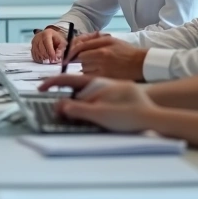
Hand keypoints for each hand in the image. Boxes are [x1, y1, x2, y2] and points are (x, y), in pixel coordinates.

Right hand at [30, 26, 67, 63]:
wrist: (51, 36)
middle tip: (52, 60)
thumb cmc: (57, 39)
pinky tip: (44, 59)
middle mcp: (38, 36)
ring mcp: (34, 42)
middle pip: (41, 49)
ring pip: (37, 53)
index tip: (54, 58)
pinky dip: (39, 59)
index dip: (51, 52)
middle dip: (47, 56)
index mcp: (47, 33)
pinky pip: (34, 55)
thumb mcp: (62, 42)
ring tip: (49, 60)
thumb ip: (61, 49)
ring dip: (43, 58)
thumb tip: (57, 56)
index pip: (47, 44)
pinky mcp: (32, 46)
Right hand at [38, 75, 154, 132]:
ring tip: (79, 117)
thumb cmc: (129, 115)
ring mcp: (114, 90)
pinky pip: (100, 102)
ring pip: (90, 95)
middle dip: (67, 98)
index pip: (69, 80)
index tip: (40, 88)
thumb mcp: (99, 114)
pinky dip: (92, 108)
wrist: (157, 118)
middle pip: (78, 88)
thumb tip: (58, 106)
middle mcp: (105, 83)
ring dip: (80, 105)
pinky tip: (97, 118)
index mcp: (97, 82)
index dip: (52, 83)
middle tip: (61, 112)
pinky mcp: (122, 99)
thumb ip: (77, 109)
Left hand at [68, 34, 146, 80]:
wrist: (141, 64)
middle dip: (81, 60)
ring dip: (86, 69)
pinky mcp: (106, 80)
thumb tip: (77, 42)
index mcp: (102, 47)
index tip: (68, 57)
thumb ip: (93, 40)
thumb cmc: (126, 51)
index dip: (71, 52)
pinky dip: (89, 77)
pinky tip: (96, 75)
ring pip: (84, 70)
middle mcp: (101, 58)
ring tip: (97, 67)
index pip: (79, 48)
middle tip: (89, 61)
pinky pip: (90, 79)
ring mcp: (103, 70)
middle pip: (80, 60)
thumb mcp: (111, 40)